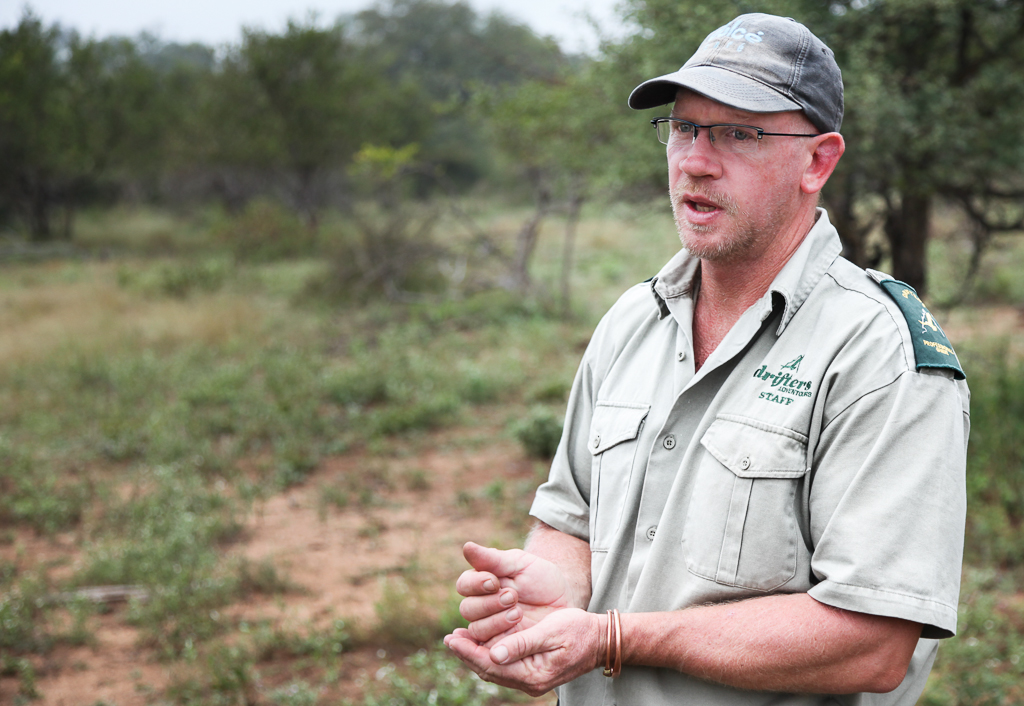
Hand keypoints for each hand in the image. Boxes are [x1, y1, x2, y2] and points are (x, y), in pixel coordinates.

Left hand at [446, 607, 601, 696]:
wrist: (600, 641)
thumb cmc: (579, 632)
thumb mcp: (551, 632)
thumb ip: (522, 644)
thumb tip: (493, 653)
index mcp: (533, 675)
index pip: (492, 665)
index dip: (469, 652)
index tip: (451, 638)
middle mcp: (530, 682)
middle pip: (489, 671)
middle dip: (467, 654)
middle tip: (449, 638)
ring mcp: (531, 679)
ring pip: (495, 670)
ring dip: (476, 655)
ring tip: (458, 639)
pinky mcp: (533, 672)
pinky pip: (504, 667)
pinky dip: (489, 655)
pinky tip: (481, 643)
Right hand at [451, 542, 575, 643]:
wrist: (564, 603)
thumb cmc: (541, 579)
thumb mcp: (521, 565)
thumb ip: (493, 559)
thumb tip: (466, 547)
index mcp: (482, 583)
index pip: (464, 585)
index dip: (475, 584)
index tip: (493, 581)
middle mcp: (481, 606)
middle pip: (467, 609)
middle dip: (489, 604)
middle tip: (512, 597)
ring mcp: (490, 628)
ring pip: (476, 629)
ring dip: (495, 621)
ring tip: (518, 613)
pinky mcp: (500, 646)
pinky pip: (489, 648)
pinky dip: (498, 639)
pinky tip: (512, 632)